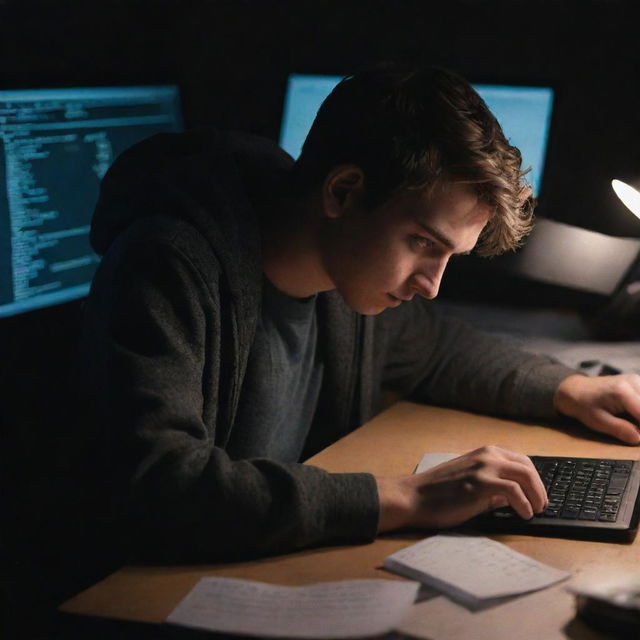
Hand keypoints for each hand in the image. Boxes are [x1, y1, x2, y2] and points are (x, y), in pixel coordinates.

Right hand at [375, 446, 546, 532]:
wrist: (413, 497)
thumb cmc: (436, 493)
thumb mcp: (468, 483)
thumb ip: (491, 488)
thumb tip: (512, 498)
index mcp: (484, 453)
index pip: (521, 460)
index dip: (533, 479)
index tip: (537, 494)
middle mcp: (487, 455)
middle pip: (527, 467)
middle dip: (539, 487)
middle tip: (541, 504)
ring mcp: (484, 468)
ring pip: (525, 476)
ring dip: (536, 496)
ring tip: (536, 511)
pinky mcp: (482, 484)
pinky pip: (514, 492)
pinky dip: (524, 505)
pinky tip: (523, 515)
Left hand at [554, 374, 639, 444]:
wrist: (576, 390)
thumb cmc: (584, 406)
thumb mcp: (598, 421)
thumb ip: (620, 429)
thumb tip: (639, 439)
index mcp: (622, 392)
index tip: (637, 437)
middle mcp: (632, 381)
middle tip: (633, 430)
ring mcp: (636, 380)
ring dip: (639, 415)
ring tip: (631, 422)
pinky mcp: (638, 382)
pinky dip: (639, 409)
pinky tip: (633, 415)